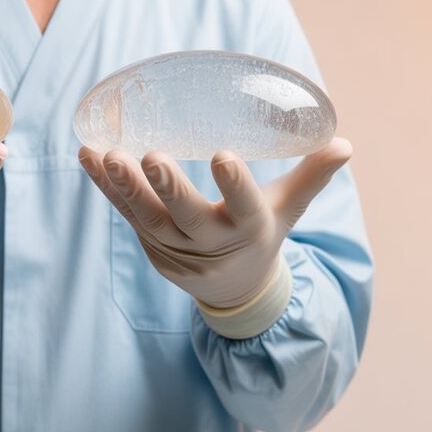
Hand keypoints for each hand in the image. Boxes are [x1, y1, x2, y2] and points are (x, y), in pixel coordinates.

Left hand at [78, 139, 351, 309]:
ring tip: (108, 156)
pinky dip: (103, 186)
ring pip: (147, 219)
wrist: (232, 289)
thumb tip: (344, 142)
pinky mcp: (148, 243)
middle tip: (150, 156)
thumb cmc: (263, 235)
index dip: (235, 186)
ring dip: (125, 188)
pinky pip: (123, 212)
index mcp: (249, 230)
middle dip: (168, 189)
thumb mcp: (288, 210)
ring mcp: (174, 247)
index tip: (225, 157)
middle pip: (186, 218)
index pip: (244, 209)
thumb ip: (311, 175)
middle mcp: (209, 242)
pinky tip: (87, 155)